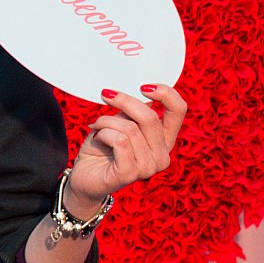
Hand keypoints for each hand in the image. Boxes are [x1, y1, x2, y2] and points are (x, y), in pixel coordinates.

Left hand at [64, 84, 186, 214]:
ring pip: (129, 128)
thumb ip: (131, 111)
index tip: (143, 86)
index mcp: (165, 140)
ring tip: (97, 127)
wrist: (84, 177)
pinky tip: (96, 138)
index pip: (179, 110)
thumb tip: (137, 90)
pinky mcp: (130, 174)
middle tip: (105, 94)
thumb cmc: (102, 148)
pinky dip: (103, 133)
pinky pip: (119, 141)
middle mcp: (162, 156)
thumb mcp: (119, 123)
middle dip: (123, 101)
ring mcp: (148, 168)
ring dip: (106, 121)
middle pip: (149, 117)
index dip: (166, 93)